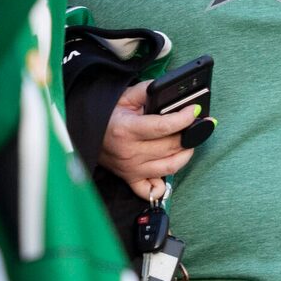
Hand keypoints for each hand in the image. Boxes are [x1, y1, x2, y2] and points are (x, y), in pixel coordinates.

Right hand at [99, 84, 197, 201]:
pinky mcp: (131, 179)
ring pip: (170, 167)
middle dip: (189, 135)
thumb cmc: (107, 114)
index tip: (195, 111)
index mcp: (126, 130)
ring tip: (188, 143)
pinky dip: (163, 185)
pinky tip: (168, 169)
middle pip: (171, 147)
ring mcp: (131, 168)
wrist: (83, 131)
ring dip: (185, 155)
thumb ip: (147, 91)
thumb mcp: (124, 97)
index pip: (164, 127)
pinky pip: (151, 190)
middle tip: (197, 126)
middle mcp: (129, 152)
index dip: (185, 118)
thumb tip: (170, 90)